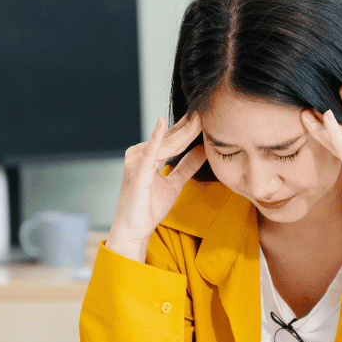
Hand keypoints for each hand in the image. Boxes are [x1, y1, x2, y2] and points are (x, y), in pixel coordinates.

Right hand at [106, 113, 206, 262]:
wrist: (134, 230)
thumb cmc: (149, 208)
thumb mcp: (174, 183)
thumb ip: (187, 166)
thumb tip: (203, 151)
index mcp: (148, 155)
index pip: (173, 138)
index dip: (189, 128)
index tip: (206, 115)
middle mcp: (140, 154)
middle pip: (171, 138)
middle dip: (189, 126)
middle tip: (206, 110)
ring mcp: (136, 161)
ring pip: (165, 144)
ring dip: (183, 132)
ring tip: (198, 118)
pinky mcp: (137, 172)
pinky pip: (149, 152)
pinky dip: (156, 138)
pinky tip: (162, 123)